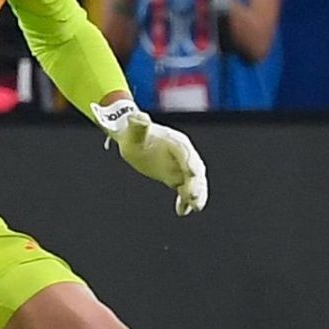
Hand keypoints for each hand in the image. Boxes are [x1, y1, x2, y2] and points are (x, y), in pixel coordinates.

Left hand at [91, 97, 207, 215]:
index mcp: (174, 141)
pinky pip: (184, 190)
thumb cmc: (133, 134)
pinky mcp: (177, 177)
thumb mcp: (132, 131)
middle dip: (196, 182)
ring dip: (196, 193)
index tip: (192, 173)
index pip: (184, 151)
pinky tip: (182, 212)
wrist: (134, 140)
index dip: (189, 162)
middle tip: (194, 197)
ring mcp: (181, 166)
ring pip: (194, 181)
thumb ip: (137, 125)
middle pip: (194, 168)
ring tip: (196, 207)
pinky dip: (185, 201)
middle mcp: (183, 154)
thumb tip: (138, 117)